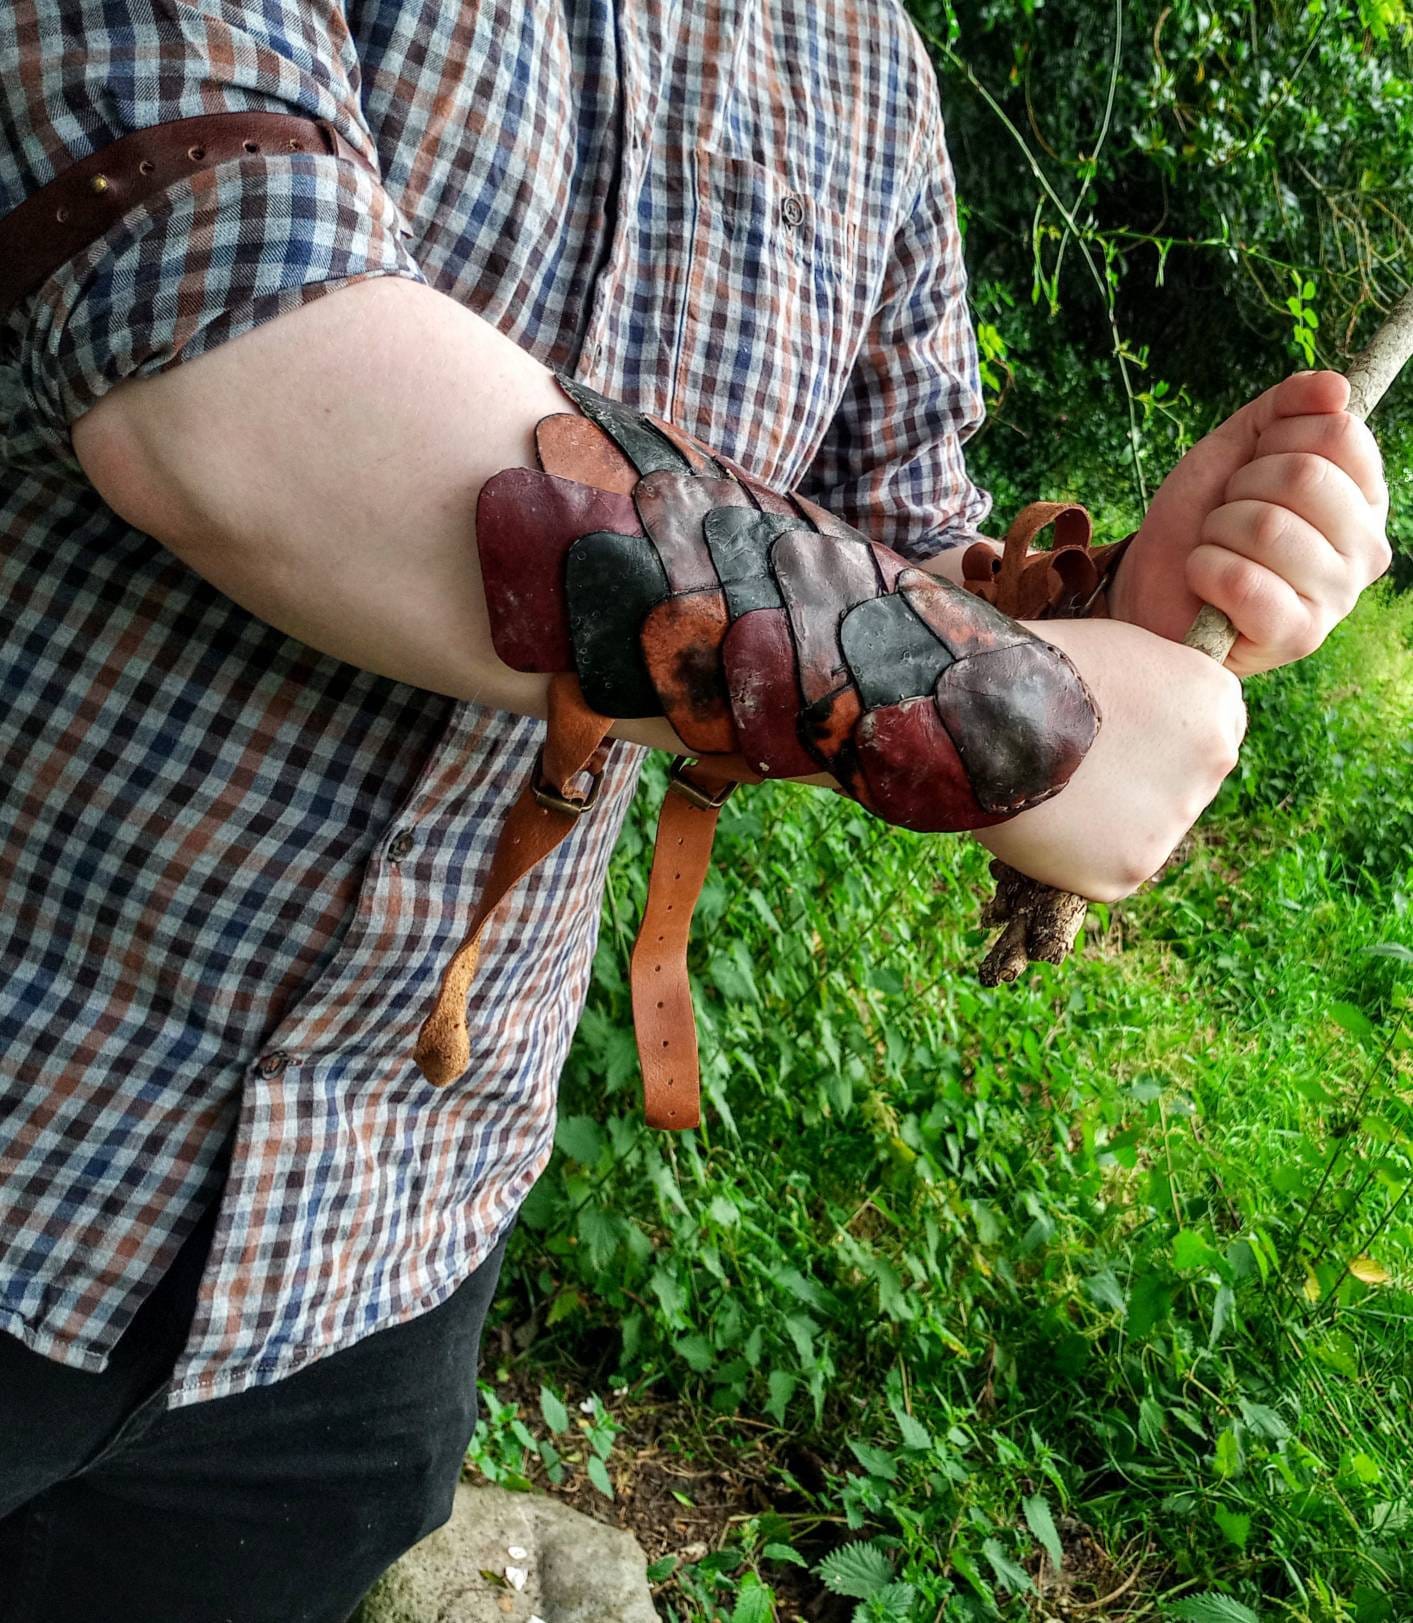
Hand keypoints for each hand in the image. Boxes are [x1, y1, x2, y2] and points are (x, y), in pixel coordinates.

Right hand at [975, 618, 1246, 900]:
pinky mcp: (1127, 871)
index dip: (1158, 737)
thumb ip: (1161, 688)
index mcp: (1217, 705)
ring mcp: (1173, 824)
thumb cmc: (1046, 667)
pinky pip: (1104, 868)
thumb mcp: (1125, 652)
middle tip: (1082, 764)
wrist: (988, 713)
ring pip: (1142, 831)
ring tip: (1055, 790)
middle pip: (1180, 786)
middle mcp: (1214, 766)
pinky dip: (1076, 854)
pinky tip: (1046, 822)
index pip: (1207, 735)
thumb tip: (1156, 718)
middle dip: (1137, 780)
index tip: (1121, 736)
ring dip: (1106, 819)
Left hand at [1108, 371, 1390, 674]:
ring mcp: (1336, 598)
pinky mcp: (1297, 636)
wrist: (1152, 583)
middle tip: (1226, 514)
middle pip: (1305, 475)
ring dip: (1217, 530)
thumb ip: (1285, 408)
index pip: (1338, 433)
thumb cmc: (1203, 517)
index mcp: (1363, 499)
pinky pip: (1247, 583)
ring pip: (1268, 526)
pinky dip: (1205, 570)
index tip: (1253, 467)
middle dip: (1241, 487)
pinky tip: (1205, 581)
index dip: (1275, 440)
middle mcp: (1365, 550)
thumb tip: (1336, 387)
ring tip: (1215, 548)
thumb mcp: (1237, 448)